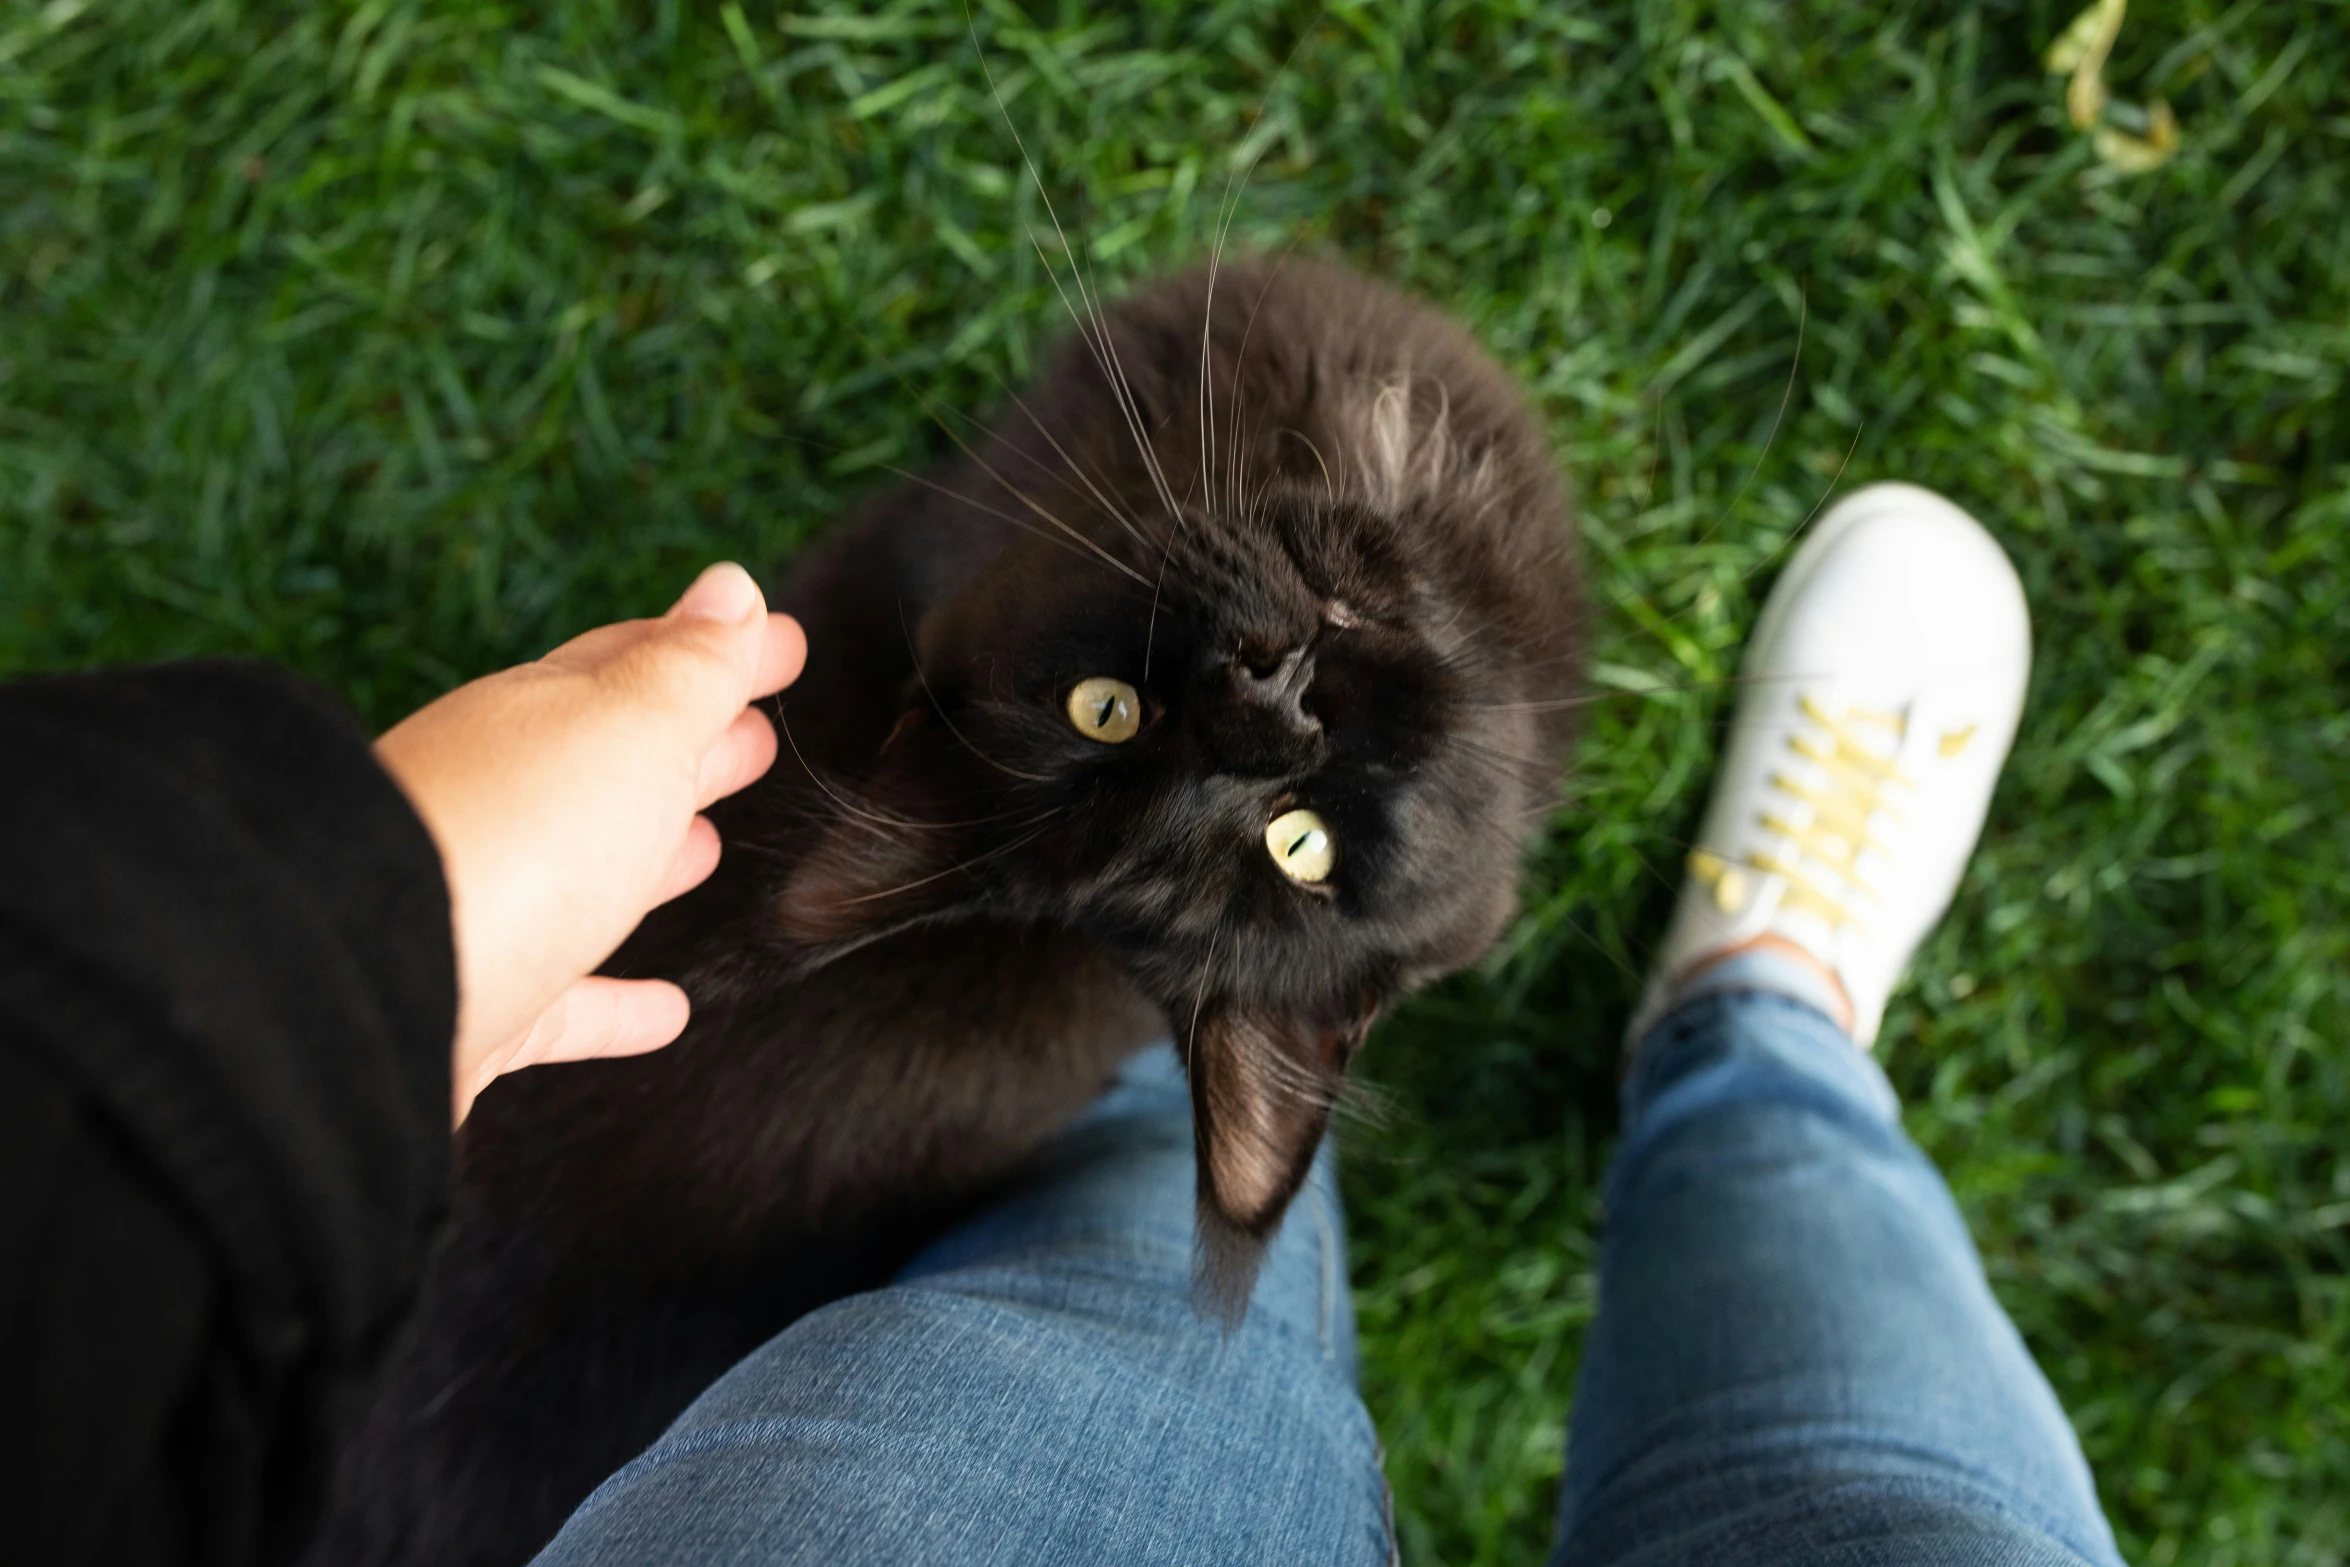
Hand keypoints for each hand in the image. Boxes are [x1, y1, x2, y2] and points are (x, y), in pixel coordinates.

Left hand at [374, 564, 805, 1121]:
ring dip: (649, 854)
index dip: (717, 650)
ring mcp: (485, 907)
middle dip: (686, 745)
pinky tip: (667, 1009)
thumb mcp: (628, 725)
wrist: (362, 990)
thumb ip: (689, 668)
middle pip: (610, 762)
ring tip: (705, 845)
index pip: (638, 663)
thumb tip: (730, 586)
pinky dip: (616, 1002)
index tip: (781, 641)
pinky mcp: (480, 1010)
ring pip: (583, 869)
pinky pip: (563, 999)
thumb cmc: (508, 839)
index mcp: (537, 719)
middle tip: (753, 737)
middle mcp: (501, 801)